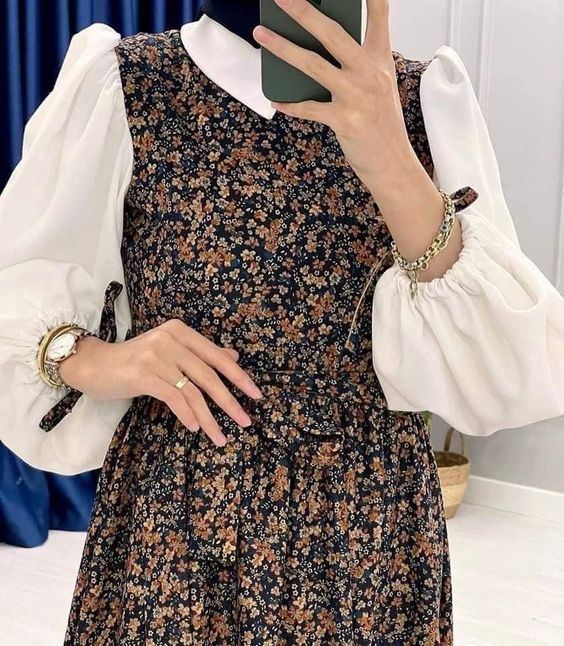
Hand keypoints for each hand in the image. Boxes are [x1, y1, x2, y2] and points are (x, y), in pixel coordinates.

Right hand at [58, 319, 263, 446]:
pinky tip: (195, 428)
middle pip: (209, 375)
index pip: (218, 356)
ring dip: (210, 417)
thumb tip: (234, 356)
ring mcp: (157, 356)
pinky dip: (187, 415)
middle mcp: (171, 339)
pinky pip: (174, 398)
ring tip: (220, 436)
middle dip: (230, 401)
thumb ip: (200, 354)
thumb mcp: (169, 351)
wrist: (93, 364)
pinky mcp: (143, 374)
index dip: (239, 377)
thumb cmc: (134, 360)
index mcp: (181, 331)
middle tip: (246, 420)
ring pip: (193, 391)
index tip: (256, 395)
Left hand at [253, 0, 415, 190]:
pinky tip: (276, 101)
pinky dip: (290, 105)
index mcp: (380, 59)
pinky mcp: (344, 120)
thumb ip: (357, 63)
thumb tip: (318, 48)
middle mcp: (369, 72)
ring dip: (282, 48)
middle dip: (304, 11)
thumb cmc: (382, 123)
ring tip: (261, 33)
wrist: (392, 162)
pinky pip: (308, 108)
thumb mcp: (379, 85)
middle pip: (332, 33)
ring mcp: (356, 95)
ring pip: (312, 65)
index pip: (379, 15)